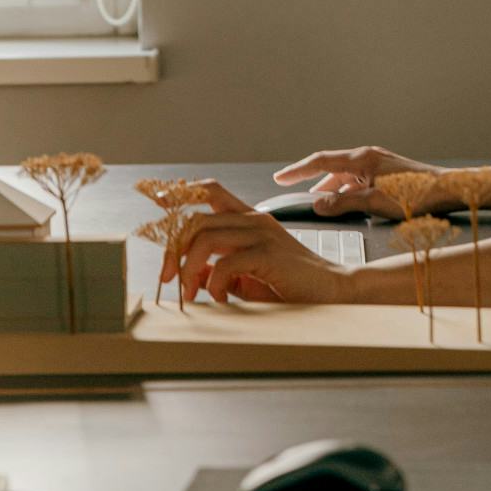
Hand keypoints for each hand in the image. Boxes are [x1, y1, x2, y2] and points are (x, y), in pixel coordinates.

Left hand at [168, 181, 351, 306]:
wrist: (332, 292)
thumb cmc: (291, 286)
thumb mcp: (245, 278)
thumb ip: (217, 270)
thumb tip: (190, 272)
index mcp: (248, 220)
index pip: (210, 192)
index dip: (181, 192)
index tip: (157, 200)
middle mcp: (253, 219)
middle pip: (197, 217)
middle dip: (173, 248)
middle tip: (168, 277)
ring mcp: (262, 233)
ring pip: (205, 236)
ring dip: (188, 267)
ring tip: (190, 292)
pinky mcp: (269, 254)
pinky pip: (225, 263)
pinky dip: (214, 284)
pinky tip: (221, 298)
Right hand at [273, 146, 436, 219]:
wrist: (447, 190)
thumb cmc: (414, 196)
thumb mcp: (374, 203)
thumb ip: (342, 204)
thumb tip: (317, 205)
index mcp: (362, 159)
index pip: (320, 161)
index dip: (297, 171)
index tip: (279, 178)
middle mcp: (368, 157)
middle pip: (331, 167)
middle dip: (311, 180)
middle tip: (293, 192)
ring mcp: (378, 164)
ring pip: (345, 175)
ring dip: (330, 188)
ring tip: (319, 202)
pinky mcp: (387, 173)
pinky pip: (358, 180)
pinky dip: (347, 190)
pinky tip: (346, 203)